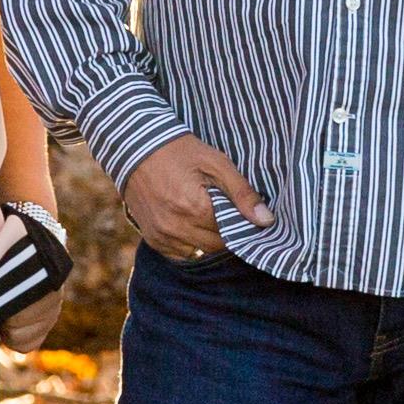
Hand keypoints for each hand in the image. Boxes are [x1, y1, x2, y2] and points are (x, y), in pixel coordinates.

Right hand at [118, 135, 274, 264]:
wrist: (136, 148)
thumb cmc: (180, 152)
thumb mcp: (217, 164)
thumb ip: (243, 194)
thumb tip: (267, 221)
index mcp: (196, 209)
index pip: (232, 235)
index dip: (241, 226)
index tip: (242, 214)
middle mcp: (177, 228)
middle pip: (216, 247)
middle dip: (226, 235)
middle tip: (226, 215)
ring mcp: (162, 236)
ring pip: (198, 254)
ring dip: (207, 241)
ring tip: (208, 218)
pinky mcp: (152, 239)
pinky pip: (179, 254)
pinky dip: (190, 245)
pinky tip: (191, 225)